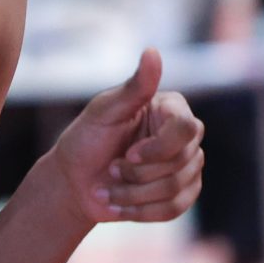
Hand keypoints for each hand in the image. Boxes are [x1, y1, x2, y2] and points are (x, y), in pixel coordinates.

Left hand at [46, 48, 204, 225]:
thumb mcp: (104, 111)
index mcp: (171, 108)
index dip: (158, 148)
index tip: (128, 153)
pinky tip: (117, 204)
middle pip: (182, 163)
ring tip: (109, 186)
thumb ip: (133, 87)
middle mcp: (185, 135)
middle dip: (138, 172)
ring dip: (134, 194)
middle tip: (111, 167)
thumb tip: (152, 51)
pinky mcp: (182, 194)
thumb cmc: (86, 139)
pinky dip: (140, 211)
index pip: (186, 130)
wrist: (75, 180)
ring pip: (176, 189)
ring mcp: (187, 166)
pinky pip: (173, 209)